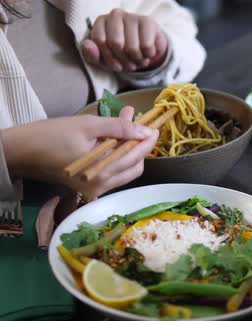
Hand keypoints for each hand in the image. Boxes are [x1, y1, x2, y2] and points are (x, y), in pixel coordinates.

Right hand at [1, 107, 158, 197]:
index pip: (136, 156)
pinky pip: (114, 174)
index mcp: (101, 171)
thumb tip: (144, 129)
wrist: (21, 152)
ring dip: (130, 150)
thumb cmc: (51, 135)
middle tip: (141, 124)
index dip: (148, 140)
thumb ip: (119, 127)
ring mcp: (96, 189)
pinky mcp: (90, 188)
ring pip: (126, 171)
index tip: (155, 127)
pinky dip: (118, 158)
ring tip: (127, 128)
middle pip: (135, 165)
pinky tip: (115, 140)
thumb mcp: (88, 125)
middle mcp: (101, 185)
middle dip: (140, 145)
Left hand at [81, 9, 167, 72]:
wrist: (145, 48)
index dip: (108, 58)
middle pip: (116, 43)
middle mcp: (115, 15)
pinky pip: (146, 46)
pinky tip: (147, 53)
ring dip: (137, 60)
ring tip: (138, 60)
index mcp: (101, 21)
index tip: (115, 65)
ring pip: (132, 47)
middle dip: (123, 60)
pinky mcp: (148, 21)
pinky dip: (148, 55)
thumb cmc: (121, 53)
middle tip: (129, 64)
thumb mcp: (104, 59)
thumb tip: (88, 45)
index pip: (100, 41)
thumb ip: (91, 55)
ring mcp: (132, 16)